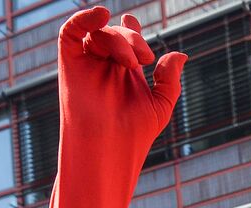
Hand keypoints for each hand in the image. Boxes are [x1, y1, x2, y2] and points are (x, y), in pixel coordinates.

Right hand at [57, 8, 185, 162]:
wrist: (109, 150)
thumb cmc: (134, 136)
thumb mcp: (160, 106)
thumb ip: (169, 79)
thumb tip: (180, 55)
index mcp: (124, 75)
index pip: (126, 42)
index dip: (132, 29)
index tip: (133, 22)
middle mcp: (104, 68)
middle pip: (116, 34)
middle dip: (133, 39)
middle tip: (145, 59)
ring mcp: (87, 66)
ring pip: (99, 33)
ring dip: (118, 39)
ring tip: (132, 62)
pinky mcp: (69, 65)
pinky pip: (70, 32)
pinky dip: (82, 18)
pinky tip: (100, 14)